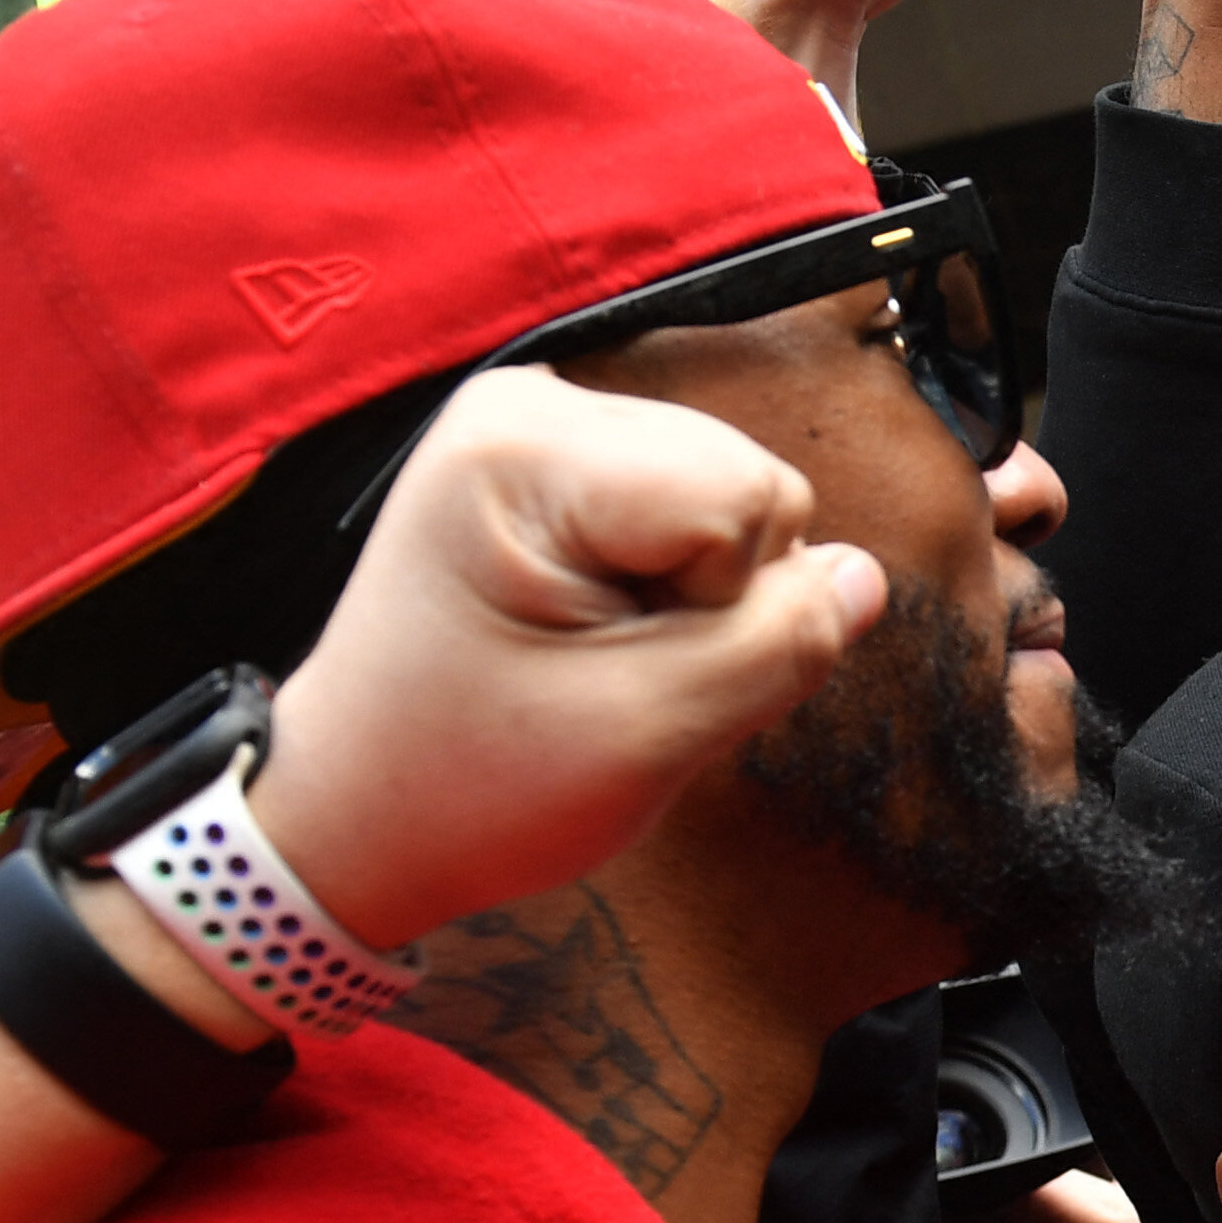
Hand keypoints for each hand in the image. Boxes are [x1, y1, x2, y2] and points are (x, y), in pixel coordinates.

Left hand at [249, 368, 887, 954]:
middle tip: (604, 674)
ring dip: (693, 600)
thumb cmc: (474, 784)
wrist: (357, 817)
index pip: (750, 496)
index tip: (613, 671)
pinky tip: (591, 636)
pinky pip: (696, 513)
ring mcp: (541, 430)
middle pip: (748, 484)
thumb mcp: (646, 735)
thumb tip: (864, 577)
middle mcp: (532, 404)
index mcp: (527, 445)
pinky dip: (670, 591)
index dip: (723, 608)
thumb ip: (779, 646)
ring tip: (590, 659)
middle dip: (712, 599)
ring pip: (736, 499)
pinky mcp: (559, 467)